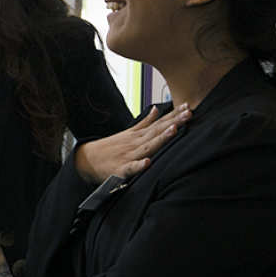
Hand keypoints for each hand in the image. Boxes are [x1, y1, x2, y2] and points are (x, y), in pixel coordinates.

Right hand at [74, 104, 191, 183]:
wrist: (87, 160)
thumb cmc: (110, 148)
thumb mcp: (128, 133)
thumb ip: (144, 122)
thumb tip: (156, 109)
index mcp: (138, 136)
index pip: (159, 124)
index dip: (174, 116)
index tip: (188, 107)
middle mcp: (135, 143)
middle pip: (157, 132)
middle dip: (173, 122)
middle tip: (188, 113)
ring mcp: (128, 155)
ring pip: (148, 147)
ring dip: (160, 138)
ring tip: (173, 130)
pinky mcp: (120, 170)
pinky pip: (130, 168)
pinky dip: (138, 166)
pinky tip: (147, 163)